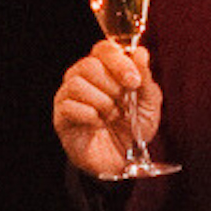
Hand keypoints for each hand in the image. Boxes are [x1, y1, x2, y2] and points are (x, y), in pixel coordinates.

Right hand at [52, 40, 164, 175]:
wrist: (122, 161)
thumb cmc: (133, 128)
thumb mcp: (149, 104)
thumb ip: (145, 78)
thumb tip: (140, 52)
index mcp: (105, 68)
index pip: (103, 49)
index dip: (119, 61)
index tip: (133, 82)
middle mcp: (83, 77)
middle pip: (89, 65)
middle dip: (112, 87)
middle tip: (123, 104)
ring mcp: (69, 96)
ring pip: (76, 84)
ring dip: (101, 103)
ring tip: (111, 116)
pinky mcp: (61, 117)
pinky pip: (69, 106)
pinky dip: (90, 117)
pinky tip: (99, 125)